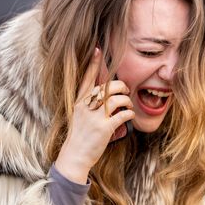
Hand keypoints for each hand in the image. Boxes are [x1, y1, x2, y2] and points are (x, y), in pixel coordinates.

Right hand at [54, 48, 134, 183]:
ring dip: (126, 100)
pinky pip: (122, 115)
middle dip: (120, 86)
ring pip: (116, 99)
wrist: (75, 155)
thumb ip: (89, 104)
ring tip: (128, 105)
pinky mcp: (104, 129)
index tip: (98, 49)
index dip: (94, 64)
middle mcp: (86, 107)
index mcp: (79, 102)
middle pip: (107, 87)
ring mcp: (94, 117)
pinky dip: (129, 114)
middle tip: (125, 91)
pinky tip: (130, 115)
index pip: (87, 78)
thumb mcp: (79, 115)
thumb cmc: (80, 135)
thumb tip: (105, 93)